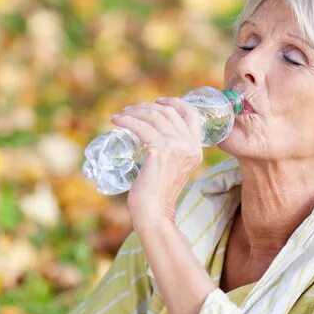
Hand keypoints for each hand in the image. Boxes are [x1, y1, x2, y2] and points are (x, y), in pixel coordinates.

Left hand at [110, 97, 201, 225]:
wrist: (154, 212)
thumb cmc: (157, 194)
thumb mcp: (171, 168)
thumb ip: (170, 152)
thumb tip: (153, 137)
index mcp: (196, 149)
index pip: (192, 115)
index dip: (175, 102)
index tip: (157, 101)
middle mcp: (190, 145)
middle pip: (169, 112)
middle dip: (147, 107)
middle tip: (130, 111)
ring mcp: (177, 147)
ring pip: (154, 117)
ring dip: (134, 112)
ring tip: (120, 116)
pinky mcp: (160, 150)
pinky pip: (142, 127)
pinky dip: (127, 120)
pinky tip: (117, 121)